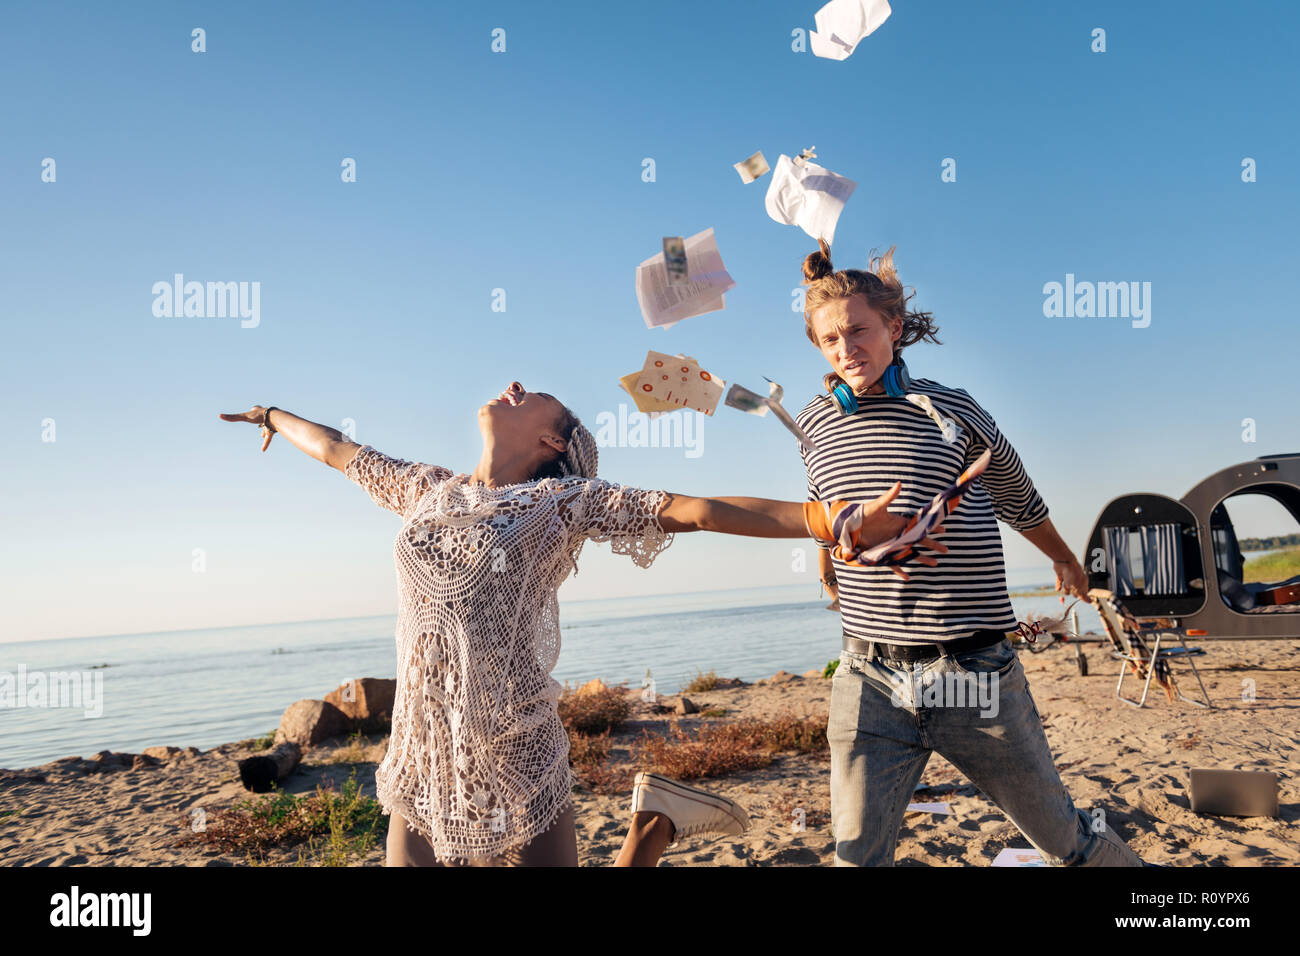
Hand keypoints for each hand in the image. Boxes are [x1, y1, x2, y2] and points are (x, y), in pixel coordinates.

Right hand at [219, 406, 274, 451]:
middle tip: (258, 423)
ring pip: (267, 427)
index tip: (252, 409)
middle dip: (259, 421)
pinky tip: (263, 450)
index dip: (252, 410)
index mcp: (257, 411)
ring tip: (261, 435)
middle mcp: (265, 416)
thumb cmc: (259, 416)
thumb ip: (232, 417)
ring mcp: (271, 422)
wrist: (275, 418)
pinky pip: (269, 438)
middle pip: (261, 418)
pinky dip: (266, 443)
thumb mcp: (244, 417)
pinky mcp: (275, 429)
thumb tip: (219, 415)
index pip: (254, 409)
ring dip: (264, 431)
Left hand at [805, 484, 947, 581]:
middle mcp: (896, 535)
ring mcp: (889, 545)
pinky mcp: (880, 554)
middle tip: (946, 550)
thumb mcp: (876, 506)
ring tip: (935, 564)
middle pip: (918, 541)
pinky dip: (900, 570)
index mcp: (897, 522)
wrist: (845, 527)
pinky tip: (908, 577)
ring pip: (909, 554)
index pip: (918, 525)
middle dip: (932, 544)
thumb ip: (889, 496)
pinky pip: (893, 564)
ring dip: (921, 558)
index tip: (944, 529)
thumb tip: (899, 483)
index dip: (931, 527)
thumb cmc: (861, 514)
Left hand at [1053, 558, 1092, 603]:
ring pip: (1067, 587)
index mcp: (1083, 581)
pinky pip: (1060, 582)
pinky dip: (1058, 586)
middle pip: (1075, 590)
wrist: (1063, 562)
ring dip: (1066, 589)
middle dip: (1074, 593)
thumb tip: (1090, 602)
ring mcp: (1068, 577)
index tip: (1079, 599)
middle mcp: (1076, 579)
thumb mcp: (1078, 588)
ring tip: (1066, 588)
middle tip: (1073, 593)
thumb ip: (1083, 595)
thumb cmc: (1073, 575)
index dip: (1082, 596)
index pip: (1084, 591)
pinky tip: (1058, 589)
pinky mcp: (1061, 575)